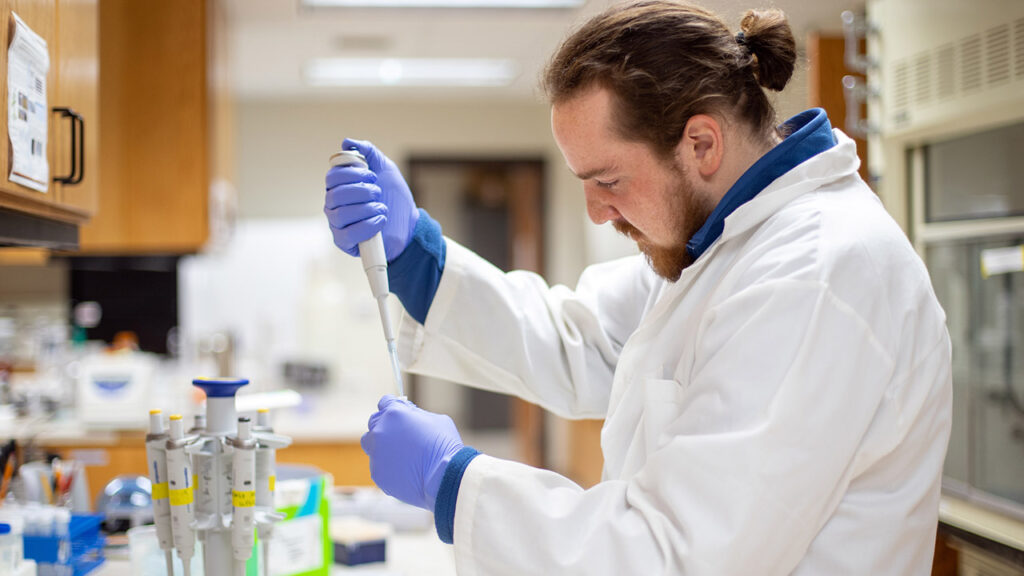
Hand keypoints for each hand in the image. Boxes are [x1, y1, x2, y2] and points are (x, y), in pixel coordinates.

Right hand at [324, 138, 419, 260]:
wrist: (409, 224)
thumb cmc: (393, 197)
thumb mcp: (385, 169)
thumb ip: (368, 153)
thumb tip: (347, 142)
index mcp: (339, 186)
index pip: (333, 177)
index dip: (352, 174)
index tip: (372, 176)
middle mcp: (333, 205)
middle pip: (335, 195)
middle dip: (362, 192)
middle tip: (379, 193)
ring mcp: (337, 224)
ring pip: (342, 214)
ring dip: (367, 208)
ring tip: (382, 208)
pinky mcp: (345, 242)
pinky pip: (349, 234)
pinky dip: (369, 225)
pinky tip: (381, 220)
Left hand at [360, 395, 464, 509]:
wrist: (444, 476)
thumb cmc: (444, 445)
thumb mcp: (435, 419)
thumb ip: (416, 414)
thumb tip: (408, 414)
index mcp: (394, 414)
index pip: (385, 403)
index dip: (392, 407)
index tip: (397, 414)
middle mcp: (380, 431)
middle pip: (374, 422)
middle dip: (385, 426)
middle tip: (399, 435)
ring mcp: (376, 453)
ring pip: (371, 445)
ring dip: (382, 447)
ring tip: (402, 455)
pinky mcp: (377, 473)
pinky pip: (378, 466)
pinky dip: (388, 467)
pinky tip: (405, 471)